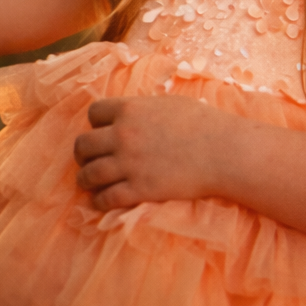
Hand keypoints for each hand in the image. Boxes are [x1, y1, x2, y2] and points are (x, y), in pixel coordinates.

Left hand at [74, 94, 232, 210]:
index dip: (96, 123)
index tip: (102, 132)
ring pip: (88, 174)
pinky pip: (105, 199)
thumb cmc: (204, 123)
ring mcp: (128, 164)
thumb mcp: (169, 104)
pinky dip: (99, 202)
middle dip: (84, 154)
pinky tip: (102, 201)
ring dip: (86, 179)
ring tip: (91, 183)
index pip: (93, 113)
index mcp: (130, 109)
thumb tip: (133, 113)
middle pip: (82, 145)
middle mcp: (123, 135)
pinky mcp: (138, 189)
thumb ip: (144, 109)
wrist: (223, 151)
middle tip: (90, 160)